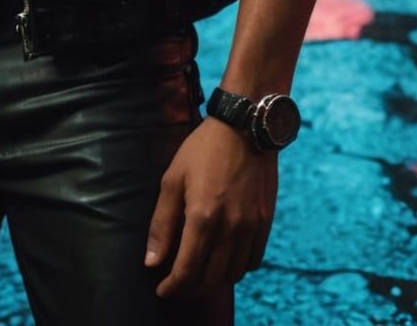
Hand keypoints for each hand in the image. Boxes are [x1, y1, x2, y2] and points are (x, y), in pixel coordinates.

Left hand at [144, 116, 277, 299]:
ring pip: (232, 275)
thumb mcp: (173, 179)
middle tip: (177, 286)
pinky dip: (235, 269)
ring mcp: (251, 227)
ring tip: (198, 273)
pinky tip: (222, 260)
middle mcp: (230, 228)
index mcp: (203, 217)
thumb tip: (151, 261)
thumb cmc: (203, 149)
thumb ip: (162, 224)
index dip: (172, 288)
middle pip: (210, 280)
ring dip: (212, 281)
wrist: (245, 127)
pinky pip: (252, 262)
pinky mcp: (264, 222)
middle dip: (190, 290)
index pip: (186, 272)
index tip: (161, 290)